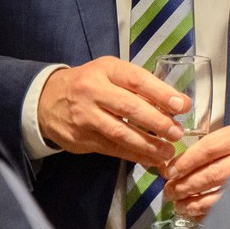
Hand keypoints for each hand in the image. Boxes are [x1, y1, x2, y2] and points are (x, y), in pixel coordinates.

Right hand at [37, 57, 186, 167]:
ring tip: (168, 152)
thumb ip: (138, 86)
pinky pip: (112, 149)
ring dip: (148, 144)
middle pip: (129, 107)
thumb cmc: (89, 84)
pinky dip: (134, 155)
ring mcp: (85, 115)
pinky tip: (150, 159)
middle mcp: (93, 90)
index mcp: (106, 69)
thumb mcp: (110, 74)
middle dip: (157, 122)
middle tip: (177, 133)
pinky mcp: (81, 138)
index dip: (161, 93)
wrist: (47, 99)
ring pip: (120, 132)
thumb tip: (176, 104)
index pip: (137, 79)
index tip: (182, 105)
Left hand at [161, 120, 229, 220]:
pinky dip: (207, 215)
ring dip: (194, 203)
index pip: (208, 148)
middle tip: (170, 191)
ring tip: (180, 205)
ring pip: (218, 196)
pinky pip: (227, 211)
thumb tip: (176, 165)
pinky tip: (196, 215)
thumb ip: (210, 146)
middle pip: (212, 174)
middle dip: (185, 185)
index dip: (185, 162)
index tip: (169, 171)